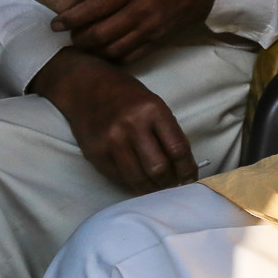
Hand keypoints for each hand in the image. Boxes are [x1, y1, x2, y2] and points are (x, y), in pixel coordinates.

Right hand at [30, 48, 197, 191]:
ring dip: (151, 190)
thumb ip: (167, 131)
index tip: (191, 180)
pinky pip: (119, 178)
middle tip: (174, 188)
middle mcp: (132, 126)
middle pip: (159, 168)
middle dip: (170, 183)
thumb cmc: (126, 94)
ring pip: (138, 179)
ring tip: (158, 190)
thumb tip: (181, 165)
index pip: (177, 148)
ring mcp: (111, 141)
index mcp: (153, 110)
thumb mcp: (154, 103)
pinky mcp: (95, 154)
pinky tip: (138, 183)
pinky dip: (131, 184)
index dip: (187, 169)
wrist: (86, 86)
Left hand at [51, 0, 217, 62]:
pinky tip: (104, 52)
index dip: (71, 18)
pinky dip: (112, 58)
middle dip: (78, 38)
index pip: (96, 7)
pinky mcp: (158, 40)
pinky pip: (130, 56)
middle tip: (69, 34)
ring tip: (84, 43)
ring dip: (92, 50)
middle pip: (100, 34)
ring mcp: (151, 28)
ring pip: (112, 49)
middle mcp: (141, 10)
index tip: (56, 23)